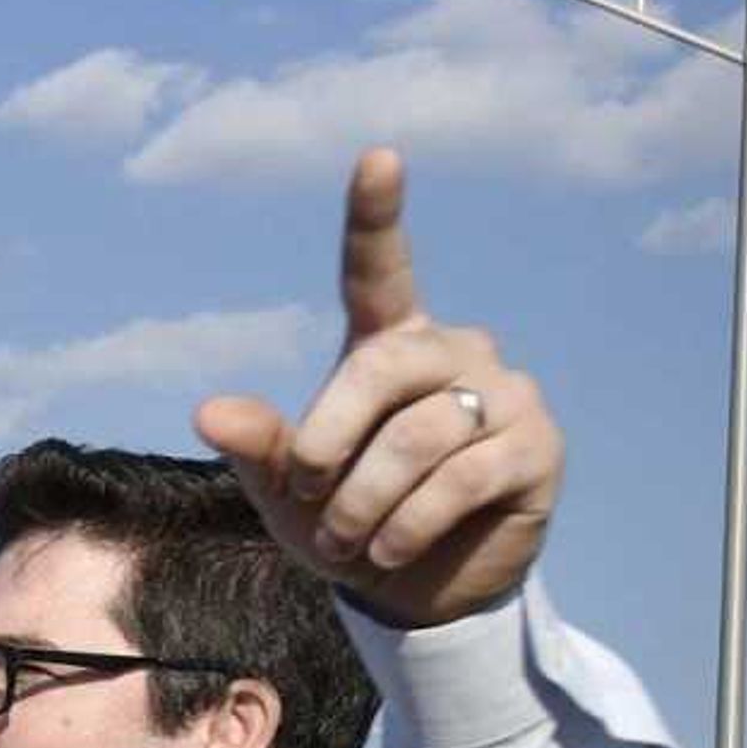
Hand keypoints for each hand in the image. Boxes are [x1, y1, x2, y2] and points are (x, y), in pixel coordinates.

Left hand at [196, 148, 559, 628]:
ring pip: (418, 436)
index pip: (380, 271)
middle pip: (380, 370)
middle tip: (306, 498)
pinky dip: (410, 522)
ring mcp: (504, 395)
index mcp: (391, 345)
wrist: (415, 591)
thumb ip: (259, 445)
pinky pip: (463, 477)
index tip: (378, 157)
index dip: (377, 216)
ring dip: (363, 502)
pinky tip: (387, 549)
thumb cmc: (346, 522)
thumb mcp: (289, 490)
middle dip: (327, 441)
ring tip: (347, 541)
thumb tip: (209, 411)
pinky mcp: (537, 447)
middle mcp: (454, 353)